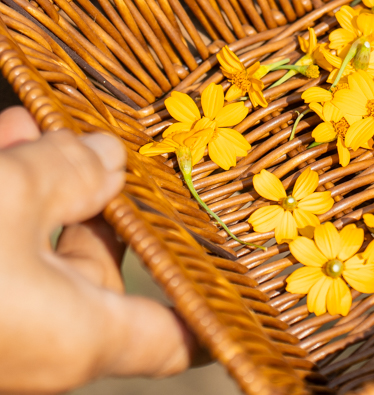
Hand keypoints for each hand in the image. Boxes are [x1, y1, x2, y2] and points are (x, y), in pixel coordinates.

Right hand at [0, 107, 197, 393]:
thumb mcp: (9, 199)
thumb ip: (68, 174)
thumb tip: (106, 157)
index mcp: (79, 337)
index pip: (176, 338)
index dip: (217, 309)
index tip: (255, 276)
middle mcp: (42, 339)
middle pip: (102, 271)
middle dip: (110, 200)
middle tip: (129, 147)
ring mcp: (1, 319)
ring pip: (40, 247)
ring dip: (48, 184)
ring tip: (53, 127)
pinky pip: (0, 240)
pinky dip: (8, 189)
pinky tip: (10, 133)